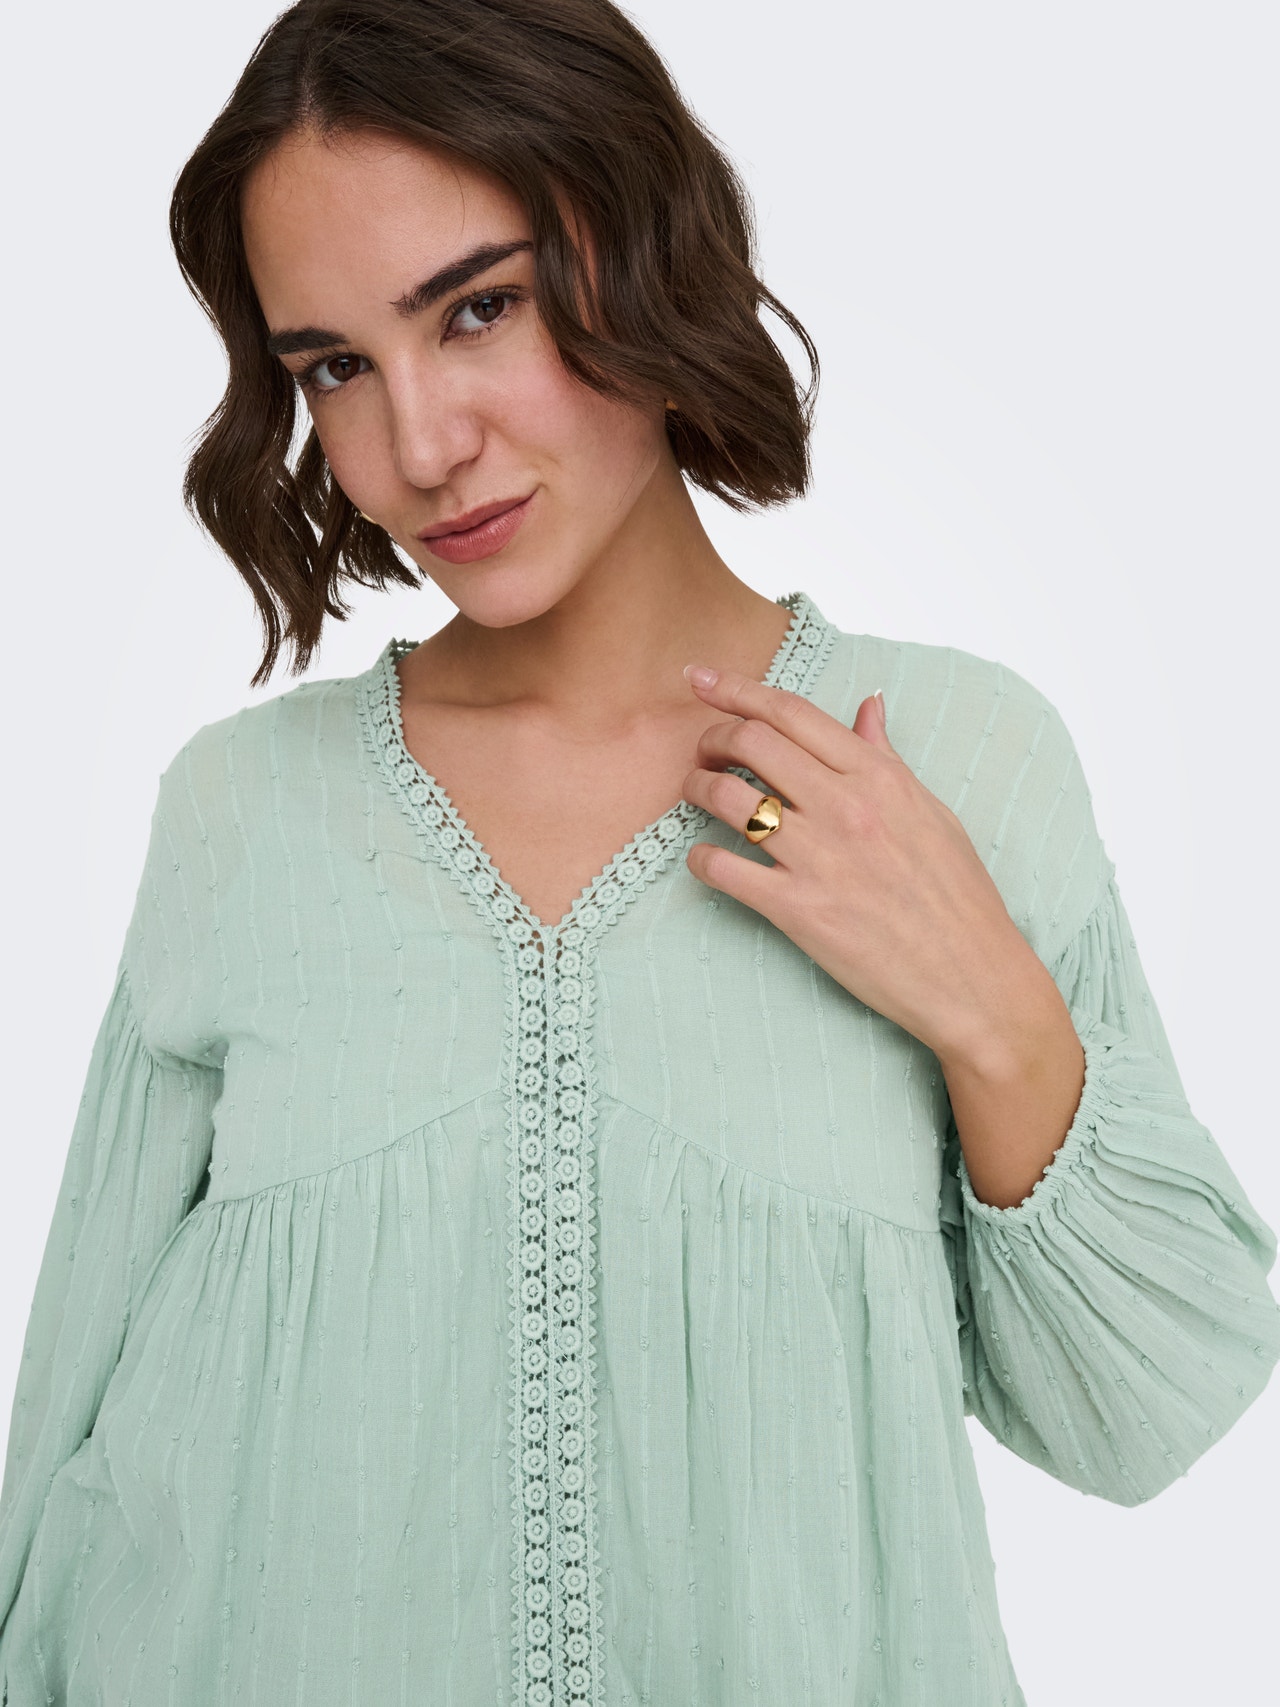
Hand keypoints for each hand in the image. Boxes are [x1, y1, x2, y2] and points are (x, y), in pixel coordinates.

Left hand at [678, 662, 1051, 1064]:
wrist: (972, 977)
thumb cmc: (958, 896)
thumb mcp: (931, 811)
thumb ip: (886, 757)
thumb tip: (868, 704)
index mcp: (878, 777)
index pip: (791, 712)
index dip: (735, 688)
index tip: (700, 679)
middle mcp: (845, 807)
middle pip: (750, 743)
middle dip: (712, 737)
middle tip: (705, 752)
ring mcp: (819, 858)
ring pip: (727, 798)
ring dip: (696, 788)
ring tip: (696, 793)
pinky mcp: (799, 910)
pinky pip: (723, 869)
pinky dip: (700, 859)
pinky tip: (706, 861)